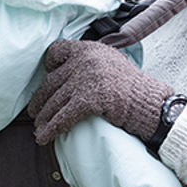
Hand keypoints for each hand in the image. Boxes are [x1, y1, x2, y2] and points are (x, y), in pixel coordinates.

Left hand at [27, 39, 174, 144]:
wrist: (151, 104)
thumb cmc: (132, 87)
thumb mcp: (111, 63)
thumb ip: (89, 63)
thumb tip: (65, 75)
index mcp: (89, 48)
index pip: (56, 51)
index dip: (49, 66)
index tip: (47, 79)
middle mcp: (85, 60)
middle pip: (51, 82)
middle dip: (40, 101)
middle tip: (34, 113)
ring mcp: (86, 79)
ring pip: (54, 102)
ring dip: (44, 118)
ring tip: (39, 129)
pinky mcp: (88, 99)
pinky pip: (63, 117)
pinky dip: (51, 129)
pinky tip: (44, 138)